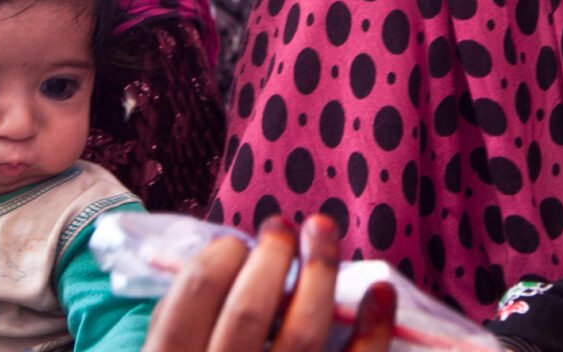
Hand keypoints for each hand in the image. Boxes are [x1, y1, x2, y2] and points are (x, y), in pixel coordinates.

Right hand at [142, 214, 394, 351]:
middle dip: (271, 255)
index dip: (218, 258)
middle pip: (249, 311)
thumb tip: (227, 258)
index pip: (193, 299)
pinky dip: (373, 329)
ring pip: (304, 334)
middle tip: (282, 228)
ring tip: (322, 231)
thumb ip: (181, 327)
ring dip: (320, 272)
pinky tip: (381, 291)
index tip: (234, 243)